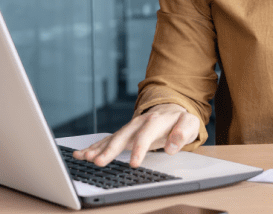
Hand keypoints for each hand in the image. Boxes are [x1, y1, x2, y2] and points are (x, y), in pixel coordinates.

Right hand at [72, 103, 199, 167]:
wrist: (172, 110)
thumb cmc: (181, 120)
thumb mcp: (190, 124)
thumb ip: (183, 132)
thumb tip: (172, 146)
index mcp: (156, 120)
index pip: (146, 135)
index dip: (140, 149)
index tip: (134, 163)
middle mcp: (140, 122)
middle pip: (123, 136)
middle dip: (110, 150)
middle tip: (99, 162)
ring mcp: (130, 127)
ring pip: (112, 138)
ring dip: (97, 148)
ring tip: (84, 157)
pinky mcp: (124, 134)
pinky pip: (107, 140)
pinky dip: (94, 147)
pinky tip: (82, 154)